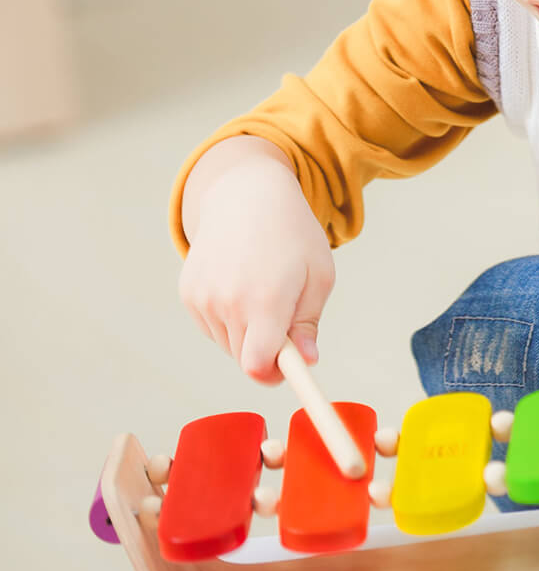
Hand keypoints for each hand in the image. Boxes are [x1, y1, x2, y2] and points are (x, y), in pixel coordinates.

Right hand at [178, 148, 334, 383]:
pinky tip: (241, 285)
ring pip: (228, 345)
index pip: (258, 366)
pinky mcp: (188, 293)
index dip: (275, 375)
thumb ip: (308, 323)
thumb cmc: (293, 235)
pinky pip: (212, 328)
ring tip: (263, 291)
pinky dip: (229, 319)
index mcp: (266, 299)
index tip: (289, 369)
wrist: (247, 195)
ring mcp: (202, 297)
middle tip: (285, 315)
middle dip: (268, 350)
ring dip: (248, 333)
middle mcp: (227, 301)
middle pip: (245, 360)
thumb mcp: (318, 275)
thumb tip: (305, 361)